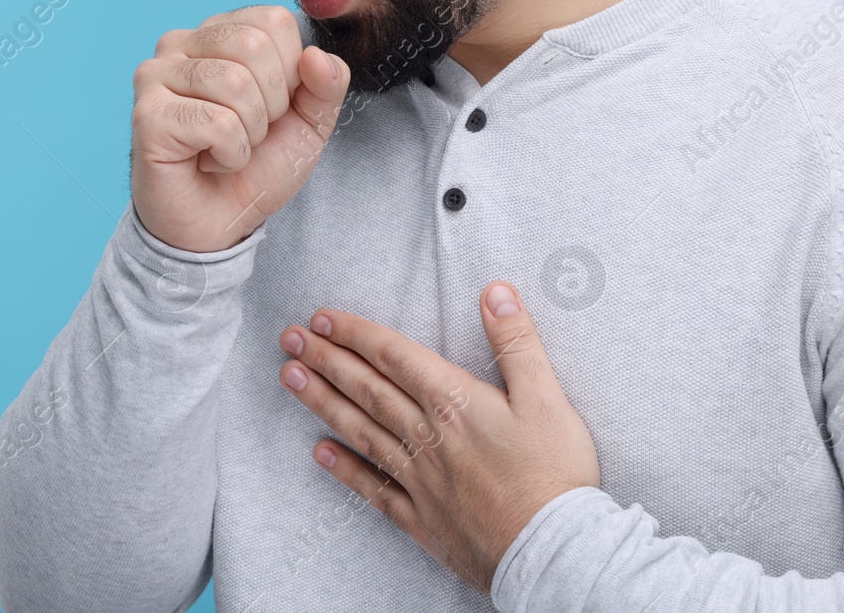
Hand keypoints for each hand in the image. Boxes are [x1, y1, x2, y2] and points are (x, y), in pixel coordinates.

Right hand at [130, 5, 347, 251]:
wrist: (220, 223)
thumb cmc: (258, 165)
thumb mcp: (310, 121)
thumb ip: (327, 84)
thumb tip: (316, 56)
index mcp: (220, 33)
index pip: (274, 20)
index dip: (291, 72)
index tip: (273, 107)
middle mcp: (180, 43)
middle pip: (253, 44)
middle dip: (272, 103)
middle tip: (250, 131)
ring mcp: (156, 75)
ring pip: (233, 82)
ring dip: (250, 132)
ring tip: (228, 147)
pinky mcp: (148, 115)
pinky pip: (216, 122)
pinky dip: (230, 154)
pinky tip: (209, 161)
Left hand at [277, 281, 599, 592]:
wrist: (553, 551)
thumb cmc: (555, 473)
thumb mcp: (547, 397)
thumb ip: (517, 341)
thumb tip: (495, 291)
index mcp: (455, 403)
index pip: (395, 357)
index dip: (356, 334)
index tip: (322, 318)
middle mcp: (427, 437)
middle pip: (367, 390)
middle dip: (325, 359)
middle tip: (288, 338)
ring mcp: (420, 480)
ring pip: (361, 431)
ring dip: (323, 402)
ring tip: (290, 378)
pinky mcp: (422, 519)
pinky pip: (374, 490)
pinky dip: (345, 470)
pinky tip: (320, 453)